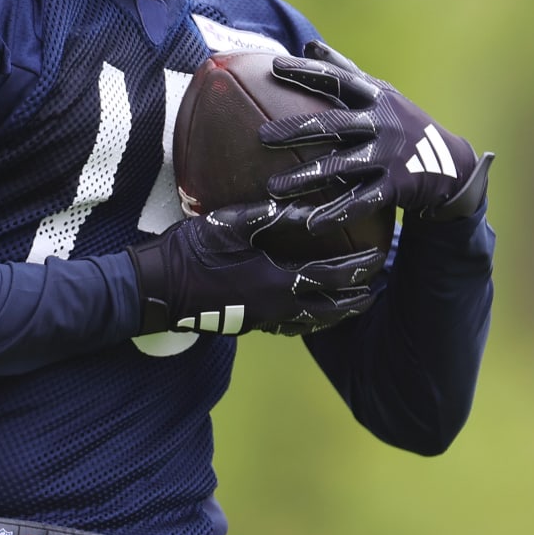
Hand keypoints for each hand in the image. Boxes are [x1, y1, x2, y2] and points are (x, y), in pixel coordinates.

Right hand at [127, 200, 383, 336]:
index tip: (378, 258)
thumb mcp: (229, 224)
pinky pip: (287, 327)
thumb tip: (305, 207)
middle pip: (329, 310)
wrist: (155, 289)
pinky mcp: (246, 324)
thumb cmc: (190, 252)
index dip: (357, 269)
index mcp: (276, 281)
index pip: (330, 277)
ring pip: (310, 323)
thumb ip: (269, 217)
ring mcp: (260, 320)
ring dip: (335, 313)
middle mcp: (274, 307)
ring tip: (352, 303)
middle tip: (377, 288)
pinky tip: (307, 314)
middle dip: (356, 299)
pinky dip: (307, 321)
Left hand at [261, 41, 493, 224]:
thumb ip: (346, 71)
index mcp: (376, 97)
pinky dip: (337, 212)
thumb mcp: (380, 94)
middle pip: (333, 124)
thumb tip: (310, 45)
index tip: (273, 65)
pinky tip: (312, 224)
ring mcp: (390, 155)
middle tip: (261, 137)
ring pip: (342, 166)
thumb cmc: (402, 123)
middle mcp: (383, 123)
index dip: (306, 71)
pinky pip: (362, 201)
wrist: (451, 163)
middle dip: (296, 130)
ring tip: (274, 187)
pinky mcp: (397, 186)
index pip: (337, 79)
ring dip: (306, 177)